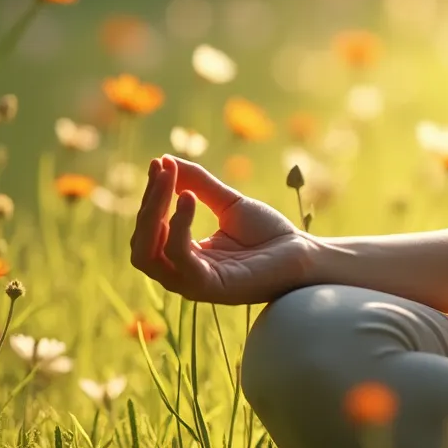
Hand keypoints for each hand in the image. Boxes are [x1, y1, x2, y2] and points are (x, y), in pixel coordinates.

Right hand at [129, 154, 316, 304]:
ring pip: (149, 252)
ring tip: (170, 181)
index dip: (151, 196)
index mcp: (183, 257)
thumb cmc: (269, 234)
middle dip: (148, 203)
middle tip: (162, 169)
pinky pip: (179, 257)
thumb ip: (198, 184)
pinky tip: (187, 199)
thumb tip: (166, 160)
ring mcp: (193, 283)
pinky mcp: (209, 287)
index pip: (149, 230)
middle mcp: (181, 274)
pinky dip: (179, 226)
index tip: (159, 163)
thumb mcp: (229, 204)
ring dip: (154, 212)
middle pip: (142, 243)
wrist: (305, 254)